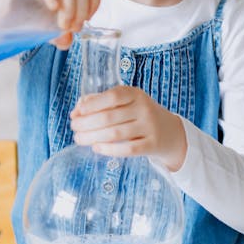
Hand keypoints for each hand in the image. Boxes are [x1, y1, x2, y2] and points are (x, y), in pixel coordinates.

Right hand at [10, 0, 99, 49]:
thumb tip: (68, 41)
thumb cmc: (23, 22)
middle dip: (82, 8)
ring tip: (63, 25)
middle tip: (74, 28)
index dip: (93, 2)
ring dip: (70, 6)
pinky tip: (52, 8)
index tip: (87, 19)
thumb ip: (60, 36)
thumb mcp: (47, 32)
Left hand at [70, 86, 186, 171]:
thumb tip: (77, 110)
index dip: (92, 104)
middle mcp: (144, 108)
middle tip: (74, 128)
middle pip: (110, 117)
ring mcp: (149, 127)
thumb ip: (101, 102)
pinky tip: (96, 148)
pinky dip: (110, 150)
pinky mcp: (152, 145)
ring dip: (93, 137)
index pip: (112, 96)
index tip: (77, 112)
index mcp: (135, 94)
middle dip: (87, 124)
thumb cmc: (139, 114)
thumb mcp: (126, 102)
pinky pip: (128, 149)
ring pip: (116, 134)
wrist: (169, 131)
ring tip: (79, 139)